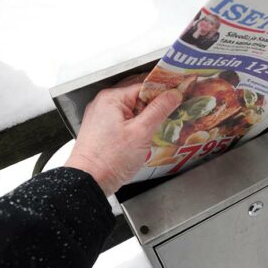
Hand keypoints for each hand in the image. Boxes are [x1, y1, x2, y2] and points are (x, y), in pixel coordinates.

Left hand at [65, 79, 181, 195]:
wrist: (89, 182)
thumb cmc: (109, 159)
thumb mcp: (141, 132)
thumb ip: (159, 110)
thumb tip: (172, 94)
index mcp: (112, 98)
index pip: (144, 86)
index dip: (163, 91)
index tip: (178, 96)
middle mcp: (103, 104)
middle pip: (137, 97)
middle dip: (155, 105)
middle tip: (172, 112)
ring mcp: (101, 117)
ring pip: (131, 110)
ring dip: (145, 117)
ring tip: (159, 127)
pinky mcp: (102, 130)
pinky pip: (123, 121)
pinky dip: (135, 126)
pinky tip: (144, 136)